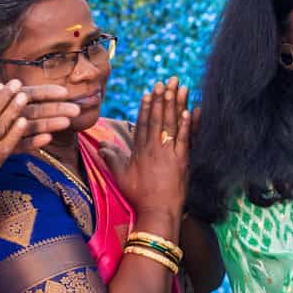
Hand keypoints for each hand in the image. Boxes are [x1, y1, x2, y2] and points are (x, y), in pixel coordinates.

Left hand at [0, 38, 78, 151]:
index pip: (29, 94)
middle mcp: (8, 114)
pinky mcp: (0, 146)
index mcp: (3, 98)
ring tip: (66, 124)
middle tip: (75, 109)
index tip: (63, 91)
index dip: (47, 92)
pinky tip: (46, 141)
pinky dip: (33, 143)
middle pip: (37, 110)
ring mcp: (6, 130)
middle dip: (57, 109)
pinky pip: (19, 145)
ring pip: (32, 127)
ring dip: (49, 125)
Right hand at [100, 78, 190, 233]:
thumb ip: (111, 159)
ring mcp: (169, 153)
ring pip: (172, 124)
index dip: (147, 106)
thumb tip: (101, 147)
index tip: (149, 91)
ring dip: (177, 105)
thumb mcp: (121, 176)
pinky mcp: (183, 160)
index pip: (143, 123)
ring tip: (180, 88)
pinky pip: (186, 138)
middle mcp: (154, 148)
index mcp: (140, 150)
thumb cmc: (139, 195)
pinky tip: (192, 110)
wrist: (157, 211)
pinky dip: (189, 124)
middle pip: (159, 118)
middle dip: (163, 98)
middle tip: (167, 81)